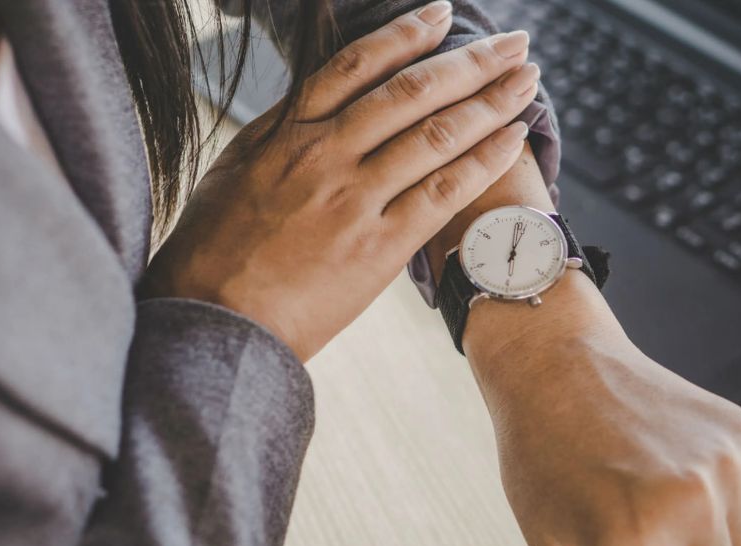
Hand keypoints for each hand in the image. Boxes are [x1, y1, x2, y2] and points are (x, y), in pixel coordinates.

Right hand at [143, 3, 539, 359]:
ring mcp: (354, 200)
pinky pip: (441, 194)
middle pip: (412, 92)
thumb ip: (278, 131)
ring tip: (527, 81)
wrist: (213, 320)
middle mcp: (325, 156)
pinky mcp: (377, 248)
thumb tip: (310, 98)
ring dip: (490, 103)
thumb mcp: (233, 171)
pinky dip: (483, 162)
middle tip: (514, 43)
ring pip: (435, 136)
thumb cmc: (212, 251)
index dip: (407, 34)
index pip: (358, 65)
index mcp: (288, 134)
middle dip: (471, 62)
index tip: (443, 14)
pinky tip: (512, 140)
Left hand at [465, 274, 740, 545]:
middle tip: (632, 536)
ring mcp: (724, 465)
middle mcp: (692, 500)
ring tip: (638, 503)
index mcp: (634, 537)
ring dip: (694, 545)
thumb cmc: (540, 453)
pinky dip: (713, 507)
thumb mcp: (553, 545)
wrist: (555, 361)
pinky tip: (663, 474)